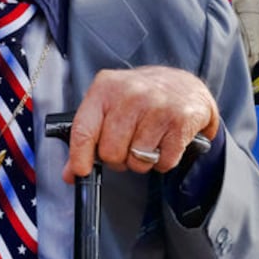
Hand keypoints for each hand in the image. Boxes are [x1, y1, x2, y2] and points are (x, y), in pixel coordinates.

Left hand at [64, 66, 218, 182]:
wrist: (187, 87)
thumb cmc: (144, 97)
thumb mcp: (111, 104)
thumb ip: (88, 136)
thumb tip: (72, 172)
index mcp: (106, 87)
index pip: (84, 129)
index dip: (80, 156)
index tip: (80, 171)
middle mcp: (131, 94)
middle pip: (111, 152)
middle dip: (118, 158)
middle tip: (128, 145)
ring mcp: (158, 107)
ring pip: (137, 160)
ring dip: (142, 160)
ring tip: (148, 141)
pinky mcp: (180, 122)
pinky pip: (163, 162)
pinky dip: (163, 161)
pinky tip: (164, 142)